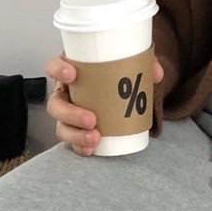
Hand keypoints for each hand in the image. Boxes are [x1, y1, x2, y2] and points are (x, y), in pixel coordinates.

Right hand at [46, 53, 165, 155]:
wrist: (122, 86)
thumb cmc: (117, 70)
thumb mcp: (130, 61)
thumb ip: (145, 62)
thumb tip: (156, 74)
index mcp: (73, 70)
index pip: (55, 66)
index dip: (58, 70)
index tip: (72, 74)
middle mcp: (66, 92)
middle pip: (56, 104)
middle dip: (70, 113)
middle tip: (92, 119)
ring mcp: (69, 112)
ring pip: (61, 126)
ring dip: (75, 135)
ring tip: (95, 138)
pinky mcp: (76, 128)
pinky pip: (72, 141)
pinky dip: (80, 146)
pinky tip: (90, 149)